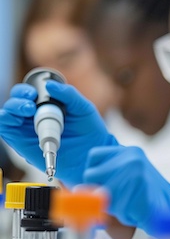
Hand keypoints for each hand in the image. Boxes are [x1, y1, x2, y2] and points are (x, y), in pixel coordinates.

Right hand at [0, 81, 116, 185]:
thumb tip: (50, 84)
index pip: (27, 93)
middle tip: (31, 103)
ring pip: (7, 115)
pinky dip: (6, 122)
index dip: (25, 90)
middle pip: (14, 102)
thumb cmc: (89, 130)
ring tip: (28, 109)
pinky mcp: (21, 143)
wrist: (92, 154)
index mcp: (46, 105)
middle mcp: (33, 116)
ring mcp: (26, 130)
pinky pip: (5, 131)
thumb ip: (69, 94)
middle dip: (18, 98)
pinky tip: (16, 120)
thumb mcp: (83, 108)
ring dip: (11, 109)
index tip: (34, 93)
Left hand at [84, 145, 169, 238]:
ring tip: (130, 205)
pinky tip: (135, 211)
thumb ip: (105, 176)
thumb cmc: (147, 198)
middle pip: (91, 175)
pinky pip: (113, 206)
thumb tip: (76, 192)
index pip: (94, 157)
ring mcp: (136, 174)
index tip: (109, 185)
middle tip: (120, 199)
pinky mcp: (139, 193)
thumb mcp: (127, 177)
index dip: (97, 174)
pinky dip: (121, 213)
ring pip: (99, 192)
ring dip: (110, 204)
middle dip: (100, 191)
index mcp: (129, 151)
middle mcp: (131, 158)